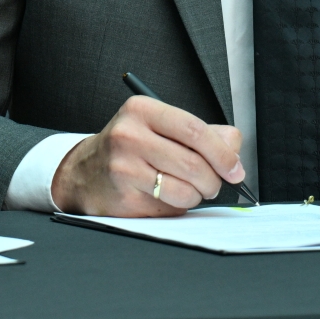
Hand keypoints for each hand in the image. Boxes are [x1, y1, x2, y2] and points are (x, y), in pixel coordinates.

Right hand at [50, 96, 245, 216]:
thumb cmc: (129, 148)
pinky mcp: (125, 197)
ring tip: (186, 189)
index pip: (195, 130)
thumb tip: (233, 147)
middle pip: (194, 164)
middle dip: (214, 180)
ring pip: (186, 190)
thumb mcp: (160, 127)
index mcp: (142, 110)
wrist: (84, 172)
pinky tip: (165, 196)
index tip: (235, 169)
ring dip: (196, 196)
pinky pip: (170, 208)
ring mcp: (124, 168)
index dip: (223, 153)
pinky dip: (178, 206)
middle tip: (212, 184)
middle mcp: (129, 135)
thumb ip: (201, 133)